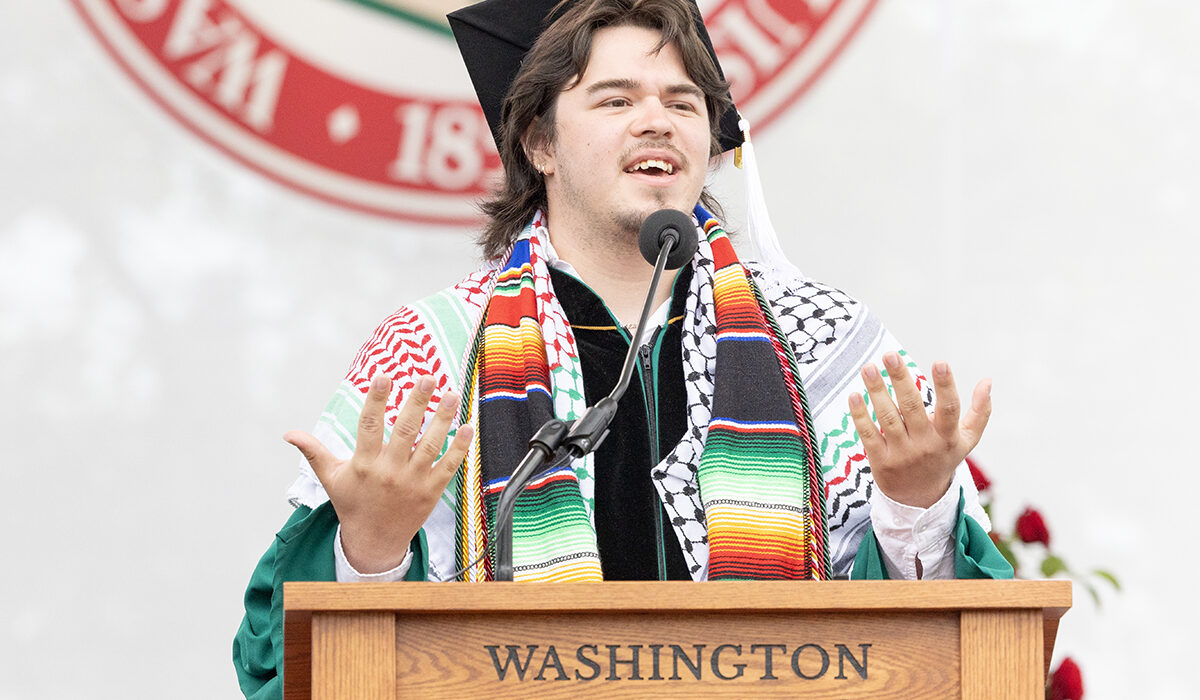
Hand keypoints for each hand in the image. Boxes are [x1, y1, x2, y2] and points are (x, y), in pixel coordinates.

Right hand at [284, 374, 472, 572]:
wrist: (374, 542)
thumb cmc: (352, 504)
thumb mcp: (331, 478)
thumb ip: (314, 452)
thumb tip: (288, 434)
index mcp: (364, 464)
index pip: (370, 425)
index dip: (376, 399)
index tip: (384, 375)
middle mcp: (389, 471)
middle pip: (405, 430)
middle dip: (417, 402)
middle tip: (428, 377)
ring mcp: (413, 482)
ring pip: (431, 445)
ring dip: (443, 418)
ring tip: (452, 394)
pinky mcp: (431, 491)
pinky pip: (449, 466)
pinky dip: (460, 447)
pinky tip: (469, 426)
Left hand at [848, 352, 990, 508]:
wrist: (920, 499)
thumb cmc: (943, 458)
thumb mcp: (967, 440)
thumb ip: (980, 411)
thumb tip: (988, 380)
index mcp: (949, 437)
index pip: (949, 409)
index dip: (946, 386)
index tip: (940, 362)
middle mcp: (926, 445)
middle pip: (912, 408)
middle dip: (901, 379)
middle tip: (890, 355)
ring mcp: (902, 454)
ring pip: (888, 418)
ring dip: (877, 391)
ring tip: (869, 368)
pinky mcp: (881, 461)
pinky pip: (869, 435)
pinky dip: (860, 415)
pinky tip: (854, 395)